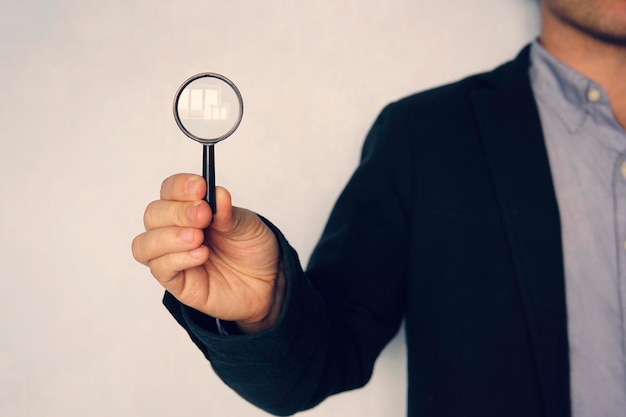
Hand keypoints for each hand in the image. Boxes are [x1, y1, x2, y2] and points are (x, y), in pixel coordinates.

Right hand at [131, 174, 283, 333]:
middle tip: (203, 215)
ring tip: (198, 237)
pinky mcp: (177, 282)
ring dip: (170, 237)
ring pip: (145, 244)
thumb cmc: (251, 249)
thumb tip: (218, 193)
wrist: (266, 282)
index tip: (200, 187)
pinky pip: (160, 269)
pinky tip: (201, 255)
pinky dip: (178, 259)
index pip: (169, 190)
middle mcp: (175, 230)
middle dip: (177, 212)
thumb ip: (229, 213)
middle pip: (153, 214)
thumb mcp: (247, 226)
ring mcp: (172, 256)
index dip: (180, 186)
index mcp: (189, 208)